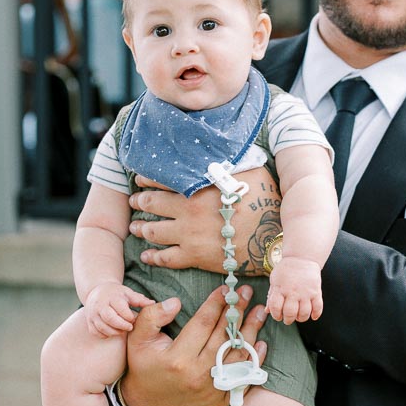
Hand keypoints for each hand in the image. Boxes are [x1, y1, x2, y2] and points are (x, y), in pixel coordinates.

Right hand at [83, 281, 148, 336]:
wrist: (97, 292)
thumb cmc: (117, 294)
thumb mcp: (128, 294)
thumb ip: (140, 300)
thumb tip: (152, 303)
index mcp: (111, 297)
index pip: (120, 308)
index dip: (129, 316)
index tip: (134, 319)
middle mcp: (100, 305)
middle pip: (109, 318)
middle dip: (122, 325)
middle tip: (130, 327)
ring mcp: (93, 314)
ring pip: (102, 327)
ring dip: (114, 332)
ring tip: (122, 331)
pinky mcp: (89, 322)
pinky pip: (95, 332)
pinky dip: (105, 335)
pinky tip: (112, 332)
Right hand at [122, 284, 267, 405]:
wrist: (147, 400)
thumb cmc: (143, 364)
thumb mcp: (137, 338)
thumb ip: (152, 316)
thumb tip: (176, 302)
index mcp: (178, 358)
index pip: (203, 323)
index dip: (216, 303)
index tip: (225, 288)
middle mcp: (197, 375)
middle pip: (225, 337)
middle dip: (237, 311)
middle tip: (246, 292)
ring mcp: (211, 389)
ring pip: (238, 356)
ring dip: (251, 331)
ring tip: (259, 311)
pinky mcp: (220, 399)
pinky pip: (243, 378)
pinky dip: (255, 360)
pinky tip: (261, 343)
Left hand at [128, 168, 280, 274]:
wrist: (272, 236)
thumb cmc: (265, 200)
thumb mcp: (250, 169)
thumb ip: (229, 160)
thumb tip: (219, 148)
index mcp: (198, 186)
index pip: (162, 178)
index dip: (147, 179)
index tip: (139, 179)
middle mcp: (187, 210)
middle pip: (152, 204)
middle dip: (139, 201)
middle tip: (133, 201)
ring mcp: (189, 235)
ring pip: (154, 231)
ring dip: (141, 228)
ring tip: (135, 226)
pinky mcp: (195, 257)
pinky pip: (166, 258)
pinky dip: (153, 256)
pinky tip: (146, 255)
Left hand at [266, 256, 322, 323]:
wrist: (302, 257)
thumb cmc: (287, 269)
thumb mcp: (275, 280)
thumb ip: (271, 296)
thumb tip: (267, 311)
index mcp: (280, 288)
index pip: (276, 307)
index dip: (276, 315)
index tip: (278, 315)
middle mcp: (293, 291)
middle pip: (290, 313)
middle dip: (288, 319)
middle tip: (288, 319)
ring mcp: (306, 292)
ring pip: (304, 312)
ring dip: (301, 318)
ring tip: (299, 317)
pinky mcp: (316, 291)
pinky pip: (318, 307)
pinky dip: (316, 314)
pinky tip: (312, 316)